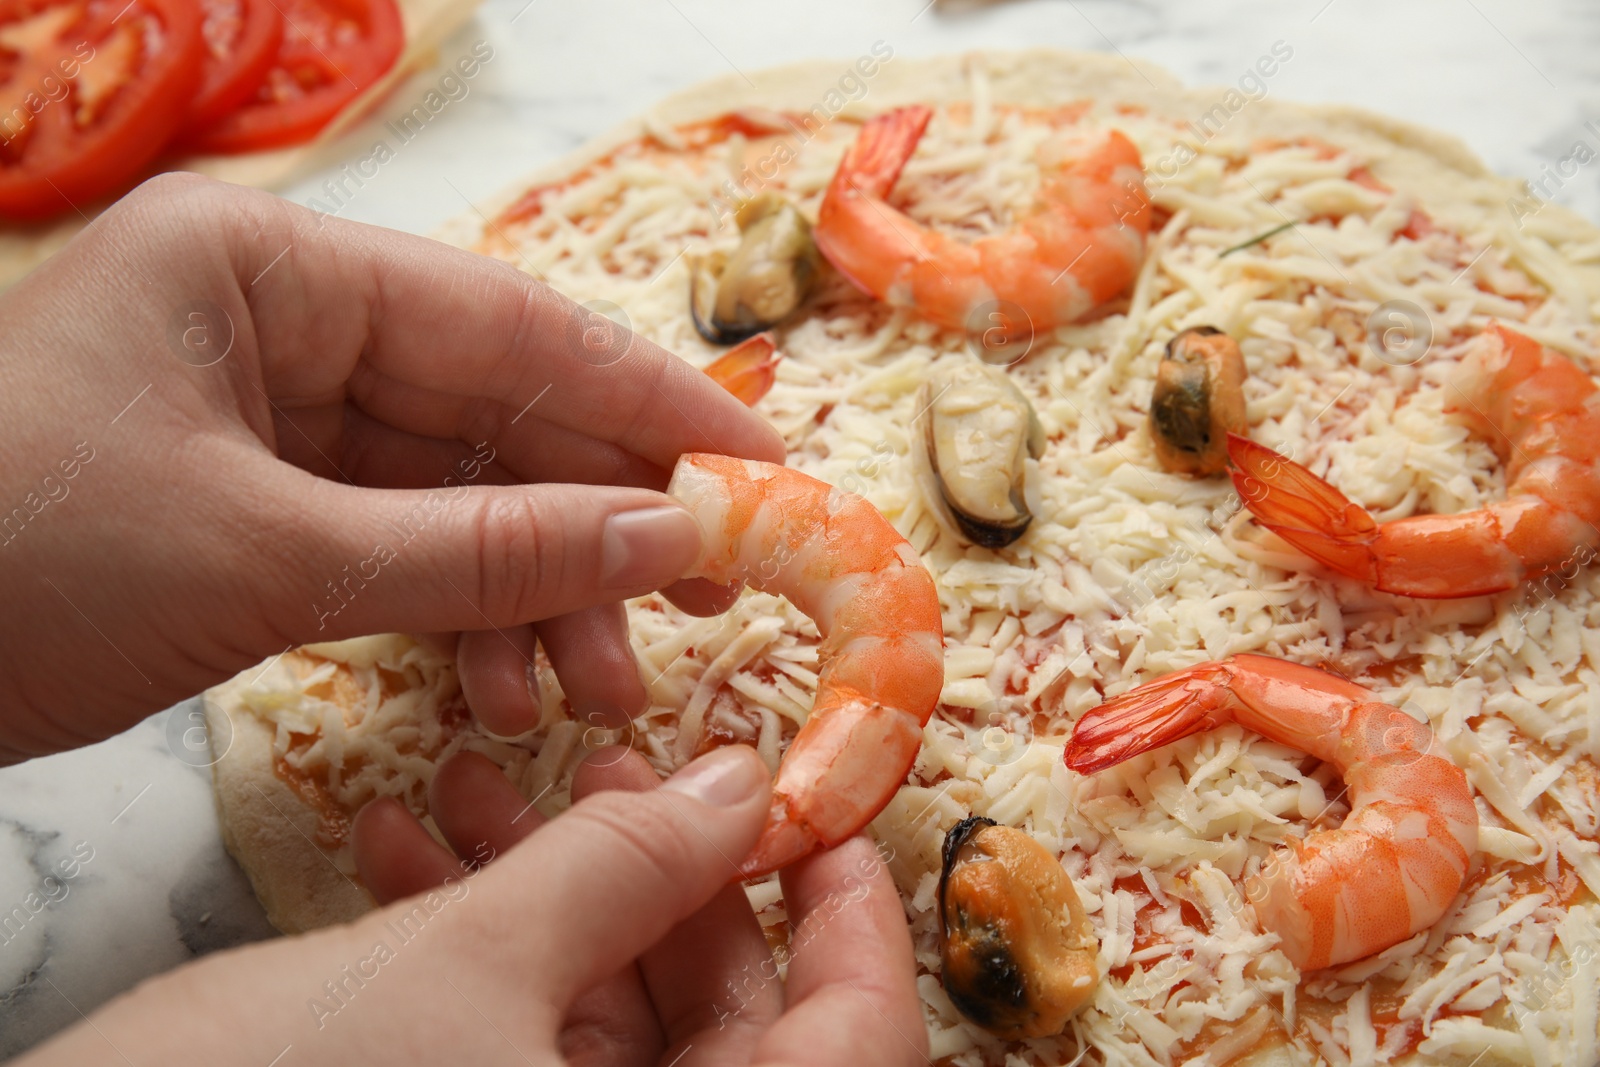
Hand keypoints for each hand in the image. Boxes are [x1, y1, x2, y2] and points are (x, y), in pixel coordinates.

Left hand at [0, 174, 783, 761]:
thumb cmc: (14, 568)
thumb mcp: (270, 558)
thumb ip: (483, 548)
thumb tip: (670, 536)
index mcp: (269, 264)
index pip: (509, 323)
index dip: (647, 399)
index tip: (761, 462)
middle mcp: (278, 318)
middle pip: (493, 411)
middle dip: (593, 520)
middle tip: (691, 605)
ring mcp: (265, 413)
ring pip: (454, 492)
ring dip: (530, 590)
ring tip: (587, 690)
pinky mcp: (252, 500)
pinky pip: (394, 545)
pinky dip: (455, 616)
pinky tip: (496, 688)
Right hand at [18, 746, 928, 1066]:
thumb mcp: (463, 976)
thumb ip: (623, 870)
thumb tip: (739, 782)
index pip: (854, 1048)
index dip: (855, 919)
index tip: (820, 803)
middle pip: (725, 1024)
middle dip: (660, 876)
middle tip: (617, 765)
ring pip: (600, 1026)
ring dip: (549, 896)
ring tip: (485, 783)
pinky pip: (513, 1048)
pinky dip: (475, 955)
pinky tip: (412, 856)